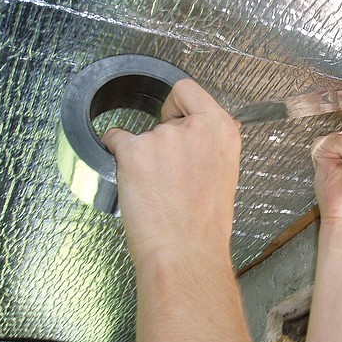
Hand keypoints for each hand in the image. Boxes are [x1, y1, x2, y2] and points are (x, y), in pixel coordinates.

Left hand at [103, 79, 240, 266]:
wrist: (185, 252)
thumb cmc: (205, 224)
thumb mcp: (226, 172)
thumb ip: (214, 143)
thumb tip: (207, 125)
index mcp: (222, 129)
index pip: (188, 89)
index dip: (177, 106)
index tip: (174, 120)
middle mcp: (194, 128)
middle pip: (164, 118)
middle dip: (162, 140)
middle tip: (170, 175)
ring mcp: (162, 138)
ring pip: (141, 136)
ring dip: (143, 156)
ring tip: (156, 189)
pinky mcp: (134, 151)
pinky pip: (115, 139)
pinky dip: (117, 154)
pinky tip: (131, 178)